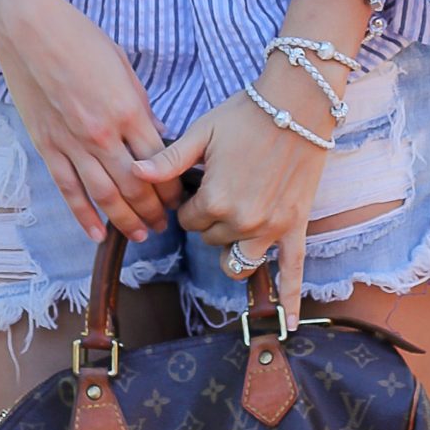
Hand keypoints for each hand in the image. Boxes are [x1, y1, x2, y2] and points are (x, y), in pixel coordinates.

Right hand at [0, 0, 185, 245]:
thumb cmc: (79, 39)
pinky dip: (83, 215)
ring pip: (105, 196)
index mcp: (127, 111)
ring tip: (142, 234)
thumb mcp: (123, 67)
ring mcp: (72, 144)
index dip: (172, 185)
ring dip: (126, 221)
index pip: (159, 162)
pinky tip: (96, 234)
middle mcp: (103, 135)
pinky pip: (69, 190)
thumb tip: (157, 134)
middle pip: (136, 186)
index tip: (180, 196)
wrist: (29, 29)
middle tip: (166, 224)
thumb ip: (141, 107)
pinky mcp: (47, 147)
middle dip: (154, 210)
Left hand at [130, 86, 334, 327]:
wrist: (297, 103)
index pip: (188, 221)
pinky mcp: (295, 227)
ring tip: (234, 222)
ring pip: (238, 259)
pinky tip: (291, 326)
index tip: (199, 183)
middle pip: (211, 238)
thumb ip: (168, 160)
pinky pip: (294, 272)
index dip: (190, 203)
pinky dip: (292, 301)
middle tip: (219, 187)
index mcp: (215, 200)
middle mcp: (242, 221)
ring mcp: (271, 228)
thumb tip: (133, 172)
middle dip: (210, 219)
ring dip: (231, 245)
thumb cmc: (246, 113)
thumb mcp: (201, 133)